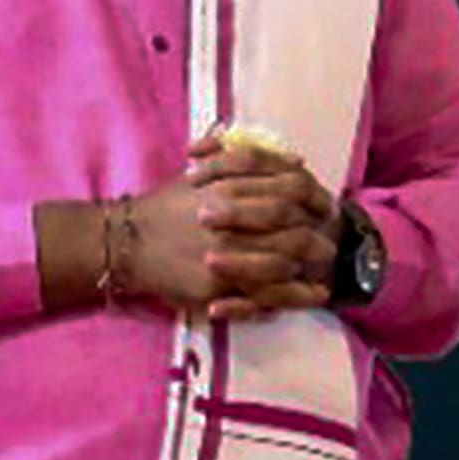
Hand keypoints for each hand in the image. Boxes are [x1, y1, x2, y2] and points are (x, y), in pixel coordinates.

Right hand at [121, 127, 337, 315]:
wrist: (128, 242)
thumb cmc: (167, 206)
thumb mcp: (204, 174)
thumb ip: (247, 165)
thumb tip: (297, 162)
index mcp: (230, 189)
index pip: (289, 188)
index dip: (314, 198)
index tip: (325, 206)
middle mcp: (231, 220)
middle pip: (291, 228)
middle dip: (317, 238)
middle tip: (330, 244)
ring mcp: (225, 255)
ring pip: (283, 263)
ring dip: (310, 269)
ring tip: (326, 275)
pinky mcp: (216, 285)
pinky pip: (264, 294)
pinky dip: (293, 297)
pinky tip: (312, 297)